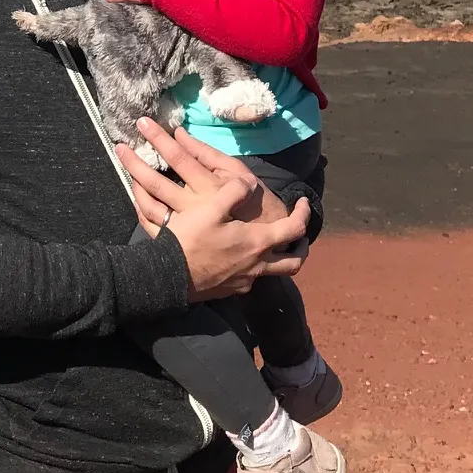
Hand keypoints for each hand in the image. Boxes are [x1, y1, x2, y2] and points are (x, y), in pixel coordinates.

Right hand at [116, 119, 306, 299]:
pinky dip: (253, 268)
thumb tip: (250, 181)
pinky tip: (239, 259)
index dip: (303, 214)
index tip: (304, 202)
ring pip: (272, 273)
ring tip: (270, 248)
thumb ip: (234, 192)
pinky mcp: (230, 291)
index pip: (293, 229)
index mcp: (257, 242)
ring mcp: (244, 281)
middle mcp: (257, 265)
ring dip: (277, 260)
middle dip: (301, 249)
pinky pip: (250, 280)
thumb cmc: (191, 239)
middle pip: (293, 262)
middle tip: (301, 239)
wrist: (168, 276)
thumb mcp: (211, 209)